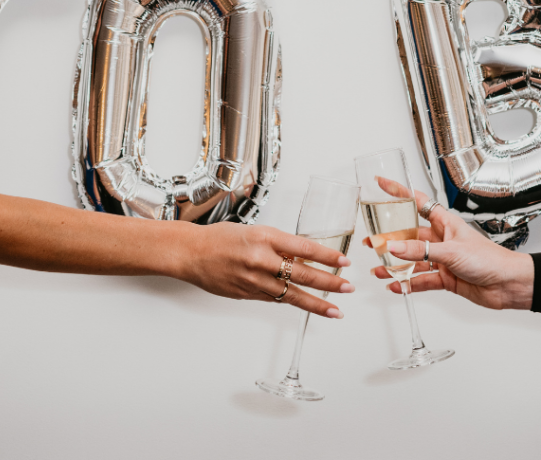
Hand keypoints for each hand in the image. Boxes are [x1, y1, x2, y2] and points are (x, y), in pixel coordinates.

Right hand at [173, 222, 353, 317]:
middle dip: (329, 283)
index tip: (344, 261)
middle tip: (348, 287)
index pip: (305, 248)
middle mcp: (261, 259)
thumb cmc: (221, 238)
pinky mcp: (247, 295)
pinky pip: (275, 300)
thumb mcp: (256, 231)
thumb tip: (305, 255)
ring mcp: (254, 280)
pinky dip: (293, 302)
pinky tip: (308, 306)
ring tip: (336, 310)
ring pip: (292, 295)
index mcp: (265, 237)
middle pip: (303, 274)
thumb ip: (280, 244)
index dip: (328, 256)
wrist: (192, 253)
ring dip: (317, 304)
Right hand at [366, 189, 533, 309]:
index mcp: (445, 222)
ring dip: (395, 265)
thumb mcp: (451, 252)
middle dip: (390, 238)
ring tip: (378, 268)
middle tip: (371, 241)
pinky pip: (421, 280)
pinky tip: (396, 286)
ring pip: (413, 260)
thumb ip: (420, 250)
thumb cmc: (490, 259)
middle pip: (409, 235)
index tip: (381, 183)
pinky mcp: (445, 278)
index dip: (399, 192)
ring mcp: (442, 259)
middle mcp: (441, 239)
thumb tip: (394, 247)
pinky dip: (408, 284)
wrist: (508, 284)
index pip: (417, 202)